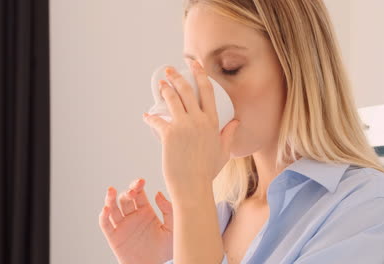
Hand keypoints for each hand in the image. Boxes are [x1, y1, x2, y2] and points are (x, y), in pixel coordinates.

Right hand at [99, 178, 173, 263]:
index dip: (137, 185)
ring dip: (110, 198)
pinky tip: (106, 209)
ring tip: (111, 190)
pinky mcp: (114, 237)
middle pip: (125, 198)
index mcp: (146, 211)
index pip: (138, 193)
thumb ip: (168, 209)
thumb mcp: (173, 227)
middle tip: (133, 191)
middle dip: (127, 192)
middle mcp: (132, 216)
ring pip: (112, 207)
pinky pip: (105, 224)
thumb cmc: (167, 249)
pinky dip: (103, 215)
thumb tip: (158, 193)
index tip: (141, 182)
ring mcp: (123, 226)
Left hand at [142, 60, 239, 201]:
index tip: (194, 64)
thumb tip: (236, 122)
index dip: (200, 74)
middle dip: (177, 76)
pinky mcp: (168, 135)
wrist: (193, 186)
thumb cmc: (207, 171)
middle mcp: (198, 121)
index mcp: (213, 123)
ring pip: (172, 99)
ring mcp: (183, 126)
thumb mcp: (223, 152)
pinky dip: (150, 117)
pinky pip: (157, 120)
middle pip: (187, 90)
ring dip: (165, 89)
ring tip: (160, 84)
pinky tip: (146, 116)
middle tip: (169, 70)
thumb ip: (229, 135)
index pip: (207, 91)